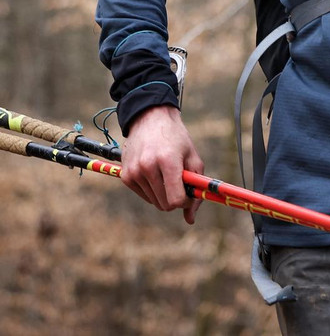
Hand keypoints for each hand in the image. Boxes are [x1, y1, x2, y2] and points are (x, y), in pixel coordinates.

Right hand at [120, 104, 204, 223]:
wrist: (150, 118)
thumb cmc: (176, 138)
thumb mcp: (192, 157)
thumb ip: (196, 187)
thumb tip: (191, 219)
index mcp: (168, 161)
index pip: (176, 200)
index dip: (186, 202)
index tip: (190, 193)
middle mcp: (148, 167)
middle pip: (165, 204)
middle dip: (176, 199)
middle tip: (181, 182)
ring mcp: (134, 172)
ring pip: (154, 202)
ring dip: (164, 193)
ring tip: (167, 173)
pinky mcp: (125, 176)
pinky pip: (144, 195)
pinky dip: (153, 190)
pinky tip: (155, 172)